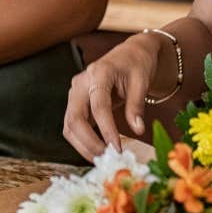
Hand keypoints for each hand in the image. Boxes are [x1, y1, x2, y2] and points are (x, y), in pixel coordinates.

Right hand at [63, 32, 165, 160]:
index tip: (117, 148)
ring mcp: (75, 93)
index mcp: (99, 73)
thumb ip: (136, 105)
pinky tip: (97, 150)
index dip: (106, 129)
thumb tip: (137, 130)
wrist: (130, 54)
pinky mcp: (76, 103)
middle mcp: (81, 82)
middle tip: (107, 158)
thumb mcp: (142, 81)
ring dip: (83, 145)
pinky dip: (81, 141)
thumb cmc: (136, 64)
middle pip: (75, 117)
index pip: (99, 106)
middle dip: (89, 142)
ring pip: (69, 125)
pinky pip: (72, 125)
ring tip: (102, 158)